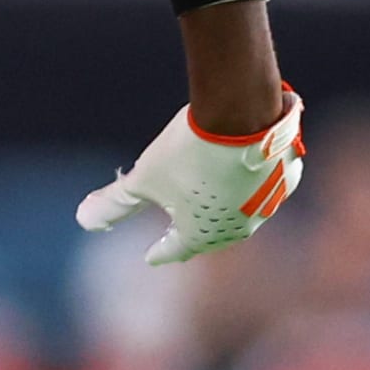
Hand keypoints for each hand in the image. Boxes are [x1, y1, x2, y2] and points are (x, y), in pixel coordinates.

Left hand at [77, 90, 304, 265]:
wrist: (241, 112)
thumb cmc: (188, 150)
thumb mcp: (143, 177)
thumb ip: (116, 203)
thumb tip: (83, 220)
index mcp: (203, 234)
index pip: (176, 249)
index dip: (161, 251)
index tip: (151, 258)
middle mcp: (239, 227)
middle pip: (211, 237)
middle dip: (195, 238)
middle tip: (182, 239)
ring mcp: (267, 204)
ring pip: (242, 216)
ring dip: (226, 215)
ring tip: (214, 211)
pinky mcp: (286, 178)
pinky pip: (267, 191)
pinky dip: (253, 190)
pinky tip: (248, 182)